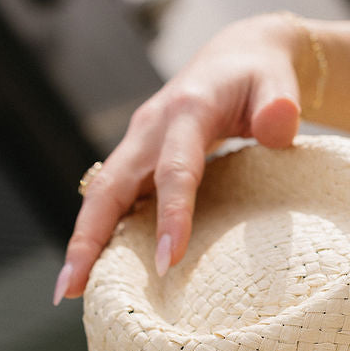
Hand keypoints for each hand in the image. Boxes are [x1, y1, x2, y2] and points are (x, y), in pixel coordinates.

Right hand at [53, 14, 304, 300]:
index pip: (175, 169)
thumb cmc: (262, 77)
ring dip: (82, 243)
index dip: (171, 215)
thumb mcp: (277, 81)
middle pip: (111, 186)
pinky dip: (99, 235)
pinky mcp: (137, 161)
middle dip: (89, 237)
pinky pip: (112, 201)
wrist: (238, 58)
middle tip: (73, 287)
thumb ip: (280, 103)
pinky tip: (94, 276)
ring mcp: (138, 146)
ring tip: (69, 292)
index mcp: (186, 110)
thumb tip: (280, 125)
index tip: (168, 263)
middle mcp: (150, 128)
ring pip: (100, 196)